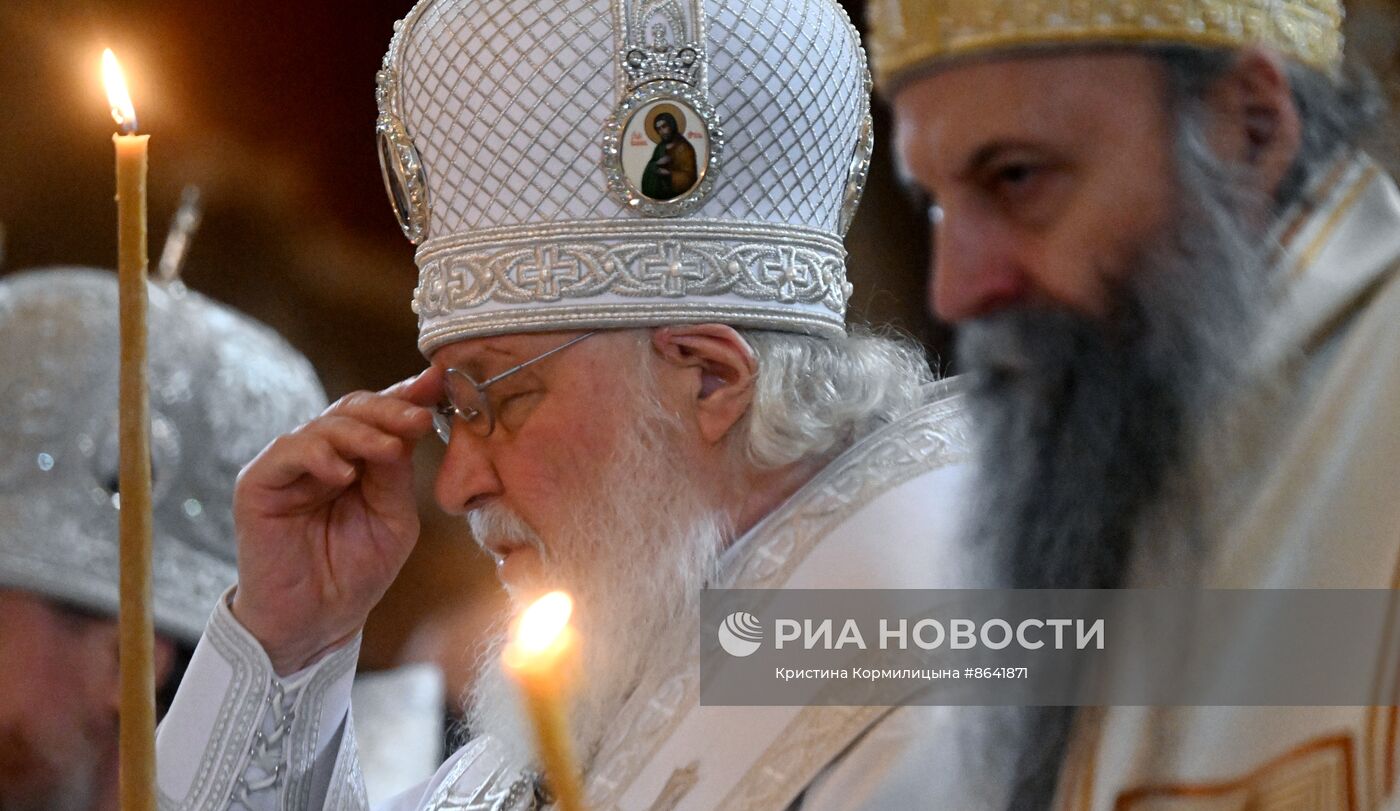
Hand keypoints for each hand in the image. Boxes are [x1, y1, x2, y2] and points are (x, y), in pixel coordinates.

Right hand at [230, 369, 441, 673]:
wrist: (316, 622)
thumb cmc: (355, 572)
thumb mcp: (393, 518)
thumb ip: (397, 473)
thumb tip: (412, 423)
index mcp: (356, 458)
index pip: (380, 415)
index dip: (408, 396)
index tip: (438, 383)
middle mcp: (321, 453)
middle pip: (354, 409)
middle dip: (390, 409)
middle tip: (419, 417)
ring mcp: (289, 465)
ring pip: (324, 425)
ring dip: (362, 433)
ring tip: (389, 449)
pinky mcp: (258, 483)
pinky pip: (288, 452)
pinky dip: (319, 455)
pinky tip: (343, 473)